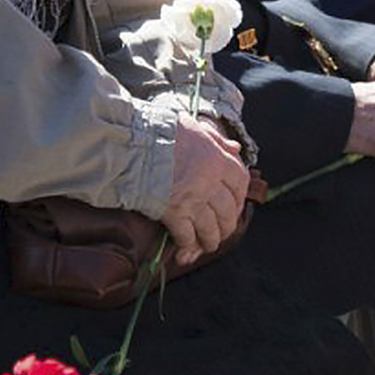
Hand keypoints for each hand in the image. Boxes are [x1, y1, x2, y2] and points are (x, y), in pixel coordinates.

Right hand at [163, 113, 249, 264]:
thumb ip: (216, 139)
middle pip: (228, 211)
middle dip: (227, 225)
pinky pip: (187, 236)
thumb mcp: (193, 127)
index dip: (240, 197)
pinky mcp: (173, 214)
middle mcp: (210, 182)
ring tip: (208, 245)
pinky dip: (187, 245)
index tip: (236, 204)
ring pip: (211, 229)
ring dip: (210, 240)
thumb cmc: (160, 132)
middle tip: (223, 230)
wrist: (134, 145)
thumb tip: (235, 148)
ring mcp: (193, 200)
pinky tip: (185, 247)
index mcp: (217, 159)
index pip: (240, 182)